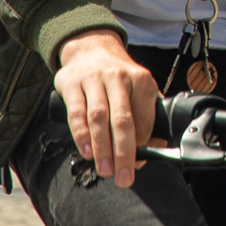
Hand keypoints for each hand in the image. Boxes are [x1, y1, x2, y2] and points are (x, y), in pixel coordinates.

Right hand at [54, 30, 156, 187]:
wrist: (91, 49)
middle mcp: (119, 77)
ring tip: (105, 170)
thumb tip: (153, 149)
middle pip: (122, 119)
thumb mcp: (139, 89)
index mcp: (141, 80)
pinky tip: (86, 152)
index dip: (143, 145)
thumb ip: (147, 116)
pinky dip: (81, 134)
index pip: (145, 117)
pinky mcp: (72, 84)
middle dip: (124, 152)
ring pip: (99, 117)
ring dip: (102, 147)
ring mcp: (94, 79)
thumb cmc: (119, 78)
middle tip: (124, 177)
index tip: (140, 164)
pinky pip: (77, 112)